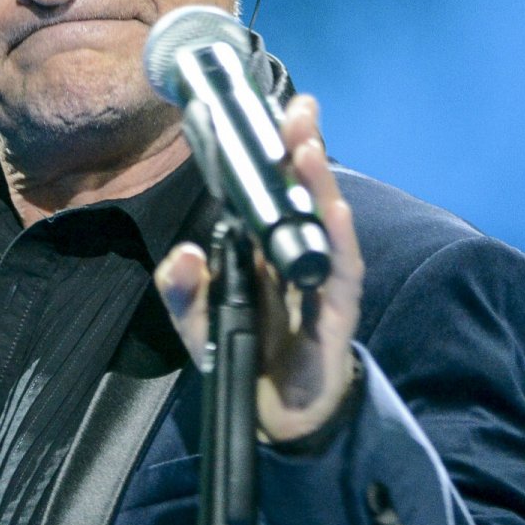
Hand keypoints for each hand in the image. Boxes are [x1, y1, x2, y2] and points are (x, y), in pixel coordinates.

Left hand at [154, 94, 364, 442]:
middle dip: (302, 148)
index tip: (271, 109)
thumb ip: (183, 288)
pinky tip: (333, 210)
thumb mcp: (197, 320)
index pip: (273, 188)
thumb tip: (184, 254)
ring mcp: (321, 280)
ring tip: (307, 148)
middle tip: (299, 109)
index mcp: (266, 245)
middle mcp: (297, 253)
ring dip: (318, 185)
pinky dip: (338, 240)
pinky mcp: (336, 314)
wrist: (276, 415)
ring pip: (325, 223)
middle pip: (304, 193)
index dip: (275, 150)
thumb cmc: (246, 352)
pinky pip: (341, 272)